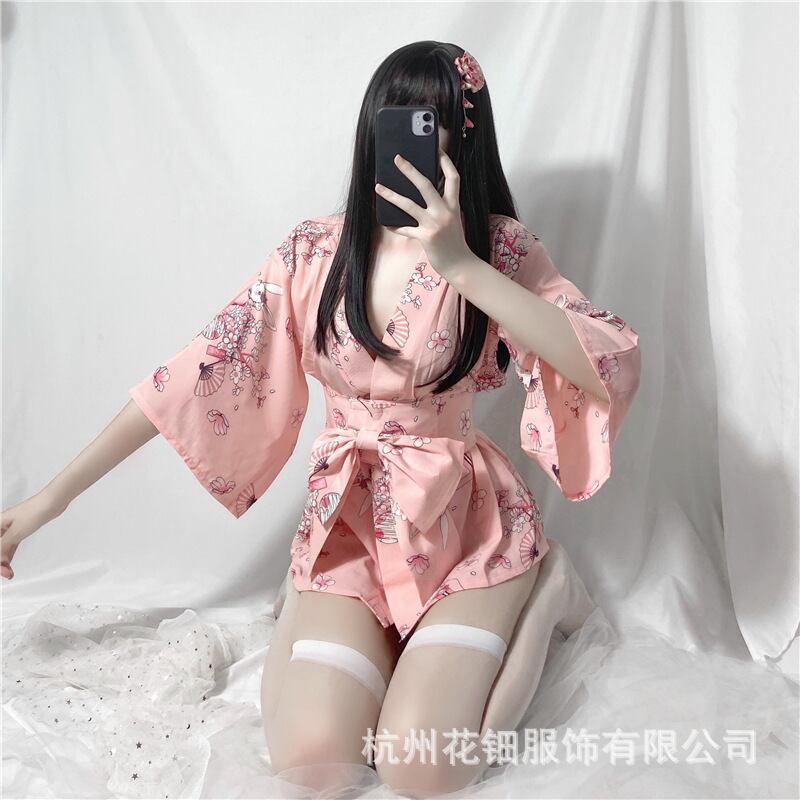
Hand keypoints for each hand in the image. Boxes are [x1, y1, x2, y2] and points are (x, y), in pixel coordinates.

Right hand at [1, 491, 64, 579]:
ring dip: (3, 561)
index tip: (1, 570)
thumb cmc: (35, 511)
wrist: (52, 503)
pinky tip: (9, 564)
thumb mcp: (15, 533)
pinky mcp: (20, 530)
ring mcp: (11, 528)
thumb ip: (2, 546)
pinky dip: (9, 555)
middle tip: (7, 574)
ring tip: (9, 573)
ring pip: (2, 548)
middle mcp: (1, 526)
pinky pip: (10, 545)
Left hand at [375, 151, 472, 277]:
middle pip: (426, 185)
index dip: (445, 162)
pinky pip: (405, 229)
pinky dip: (395, 225)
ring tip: (378, 187)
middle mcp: (445, 212)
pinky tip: (386, 222)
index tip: (437, 149)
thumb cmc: (454, 241)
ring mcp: (434, 224)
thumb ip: (442, 205)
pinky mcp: (425, 237)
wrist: (460, 265)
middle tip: (397, 158)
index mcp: (453, 205)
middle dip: (410, 170)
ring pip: (409, 205)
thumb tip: (422, 193)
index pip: (452, 178)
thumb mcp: (453, 219)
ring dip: (391, 195)